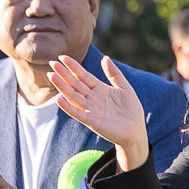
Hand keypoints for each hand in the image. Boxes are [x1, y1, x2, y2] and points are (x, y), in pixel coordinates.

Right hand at [48, 53, 150, 169]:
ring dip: (62, 87)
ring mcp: (91, 110)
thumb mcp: (125, 88)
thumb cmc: (132, 110)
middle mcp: (92, 98)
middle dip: (64, 74)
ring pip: (73, 96)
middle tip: (52, 63)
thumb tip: (105, 58)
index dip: (73, 67)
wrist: (136, 131)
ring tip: (52, 76)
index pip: (83, 76)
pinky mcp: (92, 121)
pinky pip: (77, 113)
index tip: (63, 57)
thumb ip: (114, 74)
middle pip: (75, 84)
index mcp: (100, 89)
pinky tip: (59, 100)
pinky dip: (68, 107)